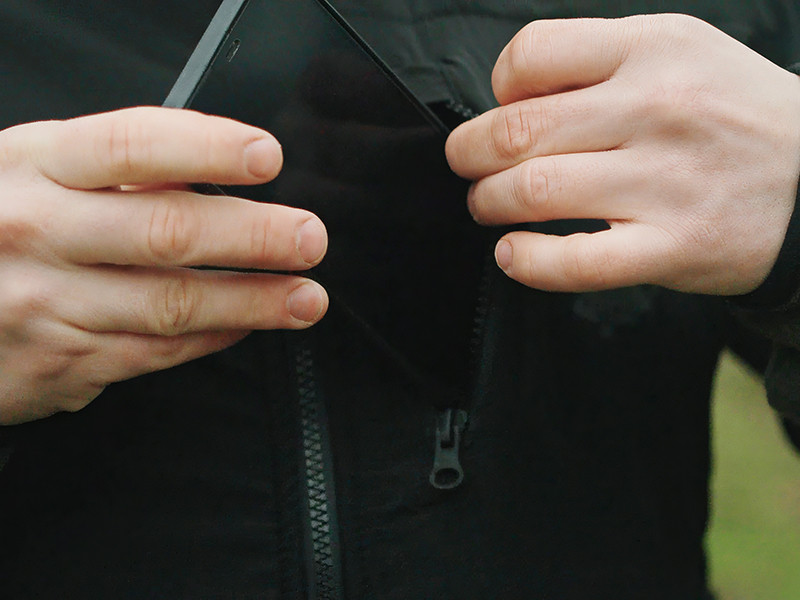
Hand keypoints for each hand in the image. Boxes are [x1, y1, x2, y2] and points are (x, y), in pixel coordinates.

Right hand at [0, 107, 327, 423]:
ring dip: (252, 302)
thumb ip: (110, 172)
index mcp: (33, 166)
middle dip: (252, 237)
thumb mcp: (30, 175)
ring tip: (304, 297)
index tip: (265, 156)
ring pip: (171, 305)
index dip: (205, 148)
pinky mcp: (62, 362)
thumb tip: (208, 170)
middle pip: (165, 232)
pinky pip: (155, 352)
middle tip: (308, 238)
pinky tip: (247, 325)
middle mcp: (39, 232)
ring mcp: (48, 304)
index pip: (130, 145)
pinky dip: (212, 338)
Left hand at [446, 14, 799, 293]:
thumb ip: (599, 65)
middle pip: (518, 131)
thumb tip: (510, 98)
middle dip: (471, 155)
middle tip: (469, 167)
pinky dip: (528, 261)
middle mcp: (658, 109)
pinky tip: (513, 254)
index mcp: (653, 49)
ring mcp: (667, 182)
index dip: (497, 88)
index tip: (502, 110)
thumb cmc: (732, 115)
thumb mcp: (680, 54)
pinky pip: (575, 260)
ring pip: (534, 192)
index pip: (531, 54)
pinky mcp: (673, 246)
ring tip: (489, 207)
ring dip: (489, 204)